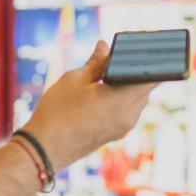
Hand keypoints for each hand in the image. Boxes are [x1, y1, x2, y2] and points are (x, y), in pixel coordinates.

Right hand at [23, 41, 155, 168]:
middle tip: (122, 53)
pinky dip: (122, 97)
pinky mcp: (116, 134)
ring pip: (136, 99)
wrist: (44, 149)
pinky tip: (105, 88)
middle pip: (144, 86)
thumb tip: (104, 46)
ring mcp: (124, 127)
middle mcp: (129, 115)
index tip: (141, 47)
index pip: (152, 75)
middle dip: (135, 70)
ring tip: (111, 69)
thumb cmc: (58, 111)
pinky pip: (127, 110)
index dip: (150, 59)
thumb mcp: (75, 79)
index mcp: (123, 99)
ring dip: (128, 84)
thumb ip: (96, 61)